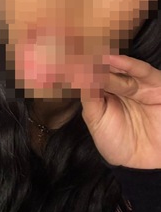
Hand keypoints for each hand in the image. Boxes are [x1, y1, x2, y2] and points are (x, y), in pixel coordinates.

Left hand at [80, 54, 160, 168]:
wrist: (144, 162)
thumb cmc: (118, 142)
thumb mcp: (96, 119)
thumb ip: (89, 95)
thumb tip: (77, 72)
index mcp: (103, 92)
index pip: (88, 73)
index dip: (76, 65)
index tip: (59, 58)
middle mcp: (120, 84)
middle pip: (103, 67)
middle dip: (88, 59)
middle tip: (70, 50)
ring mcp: (138, 84)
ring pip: (119, 68)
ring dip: (104, 60)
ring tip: (89, 53)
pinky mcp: (156, 85)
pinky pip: (142, 71)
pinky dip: (127, 64)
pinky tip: (111, 59)